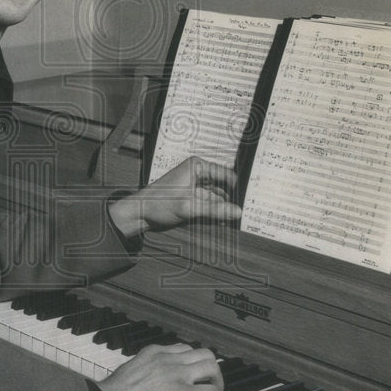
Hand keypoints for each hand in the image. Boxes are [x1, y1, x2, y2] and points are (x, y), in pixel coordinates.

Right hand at [95, 343, 226, 390]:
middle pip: (204, 354)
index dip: (194, 363)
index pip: (185, 349)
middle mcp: (168, 359)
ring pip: (212, 368)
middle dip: (212, 369)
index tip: (196, 374)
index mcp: (154, 352)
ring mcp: (175, 375)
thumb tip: (152, 381)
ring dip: (219, 382)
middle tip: (211, 384)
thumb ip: (145, 370)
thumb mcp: (130, 370)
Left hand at [107, 156, 241, 238]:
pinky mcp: (193, 198)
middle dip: (233, 200)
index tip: (250, 201)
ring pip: (218, 198)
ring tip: (239, 221)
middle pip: (224, 187)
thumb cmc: (159, 204)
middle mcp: (198, 174)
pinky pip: (211, 206)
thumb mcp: (189, 207)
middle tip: (247, 214)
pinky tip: (225, 223)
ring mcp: (196, 187)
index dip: (238, 188)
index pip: (226, 175)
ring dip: (225, 209)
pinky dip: (217, 214)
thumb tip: (238, 212)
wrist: (140, 214)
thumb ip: (215, 210)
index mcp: (197, 167)